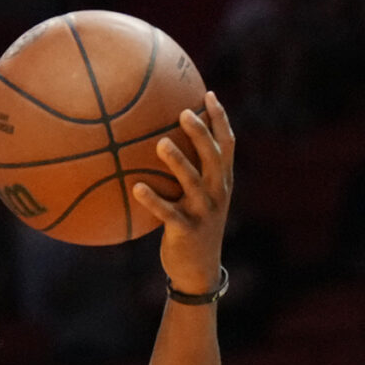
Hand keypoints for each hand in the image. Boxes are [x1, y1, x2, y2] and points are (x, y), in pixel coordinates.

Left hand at [137, 92, 235, 297]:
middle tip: (184, 112)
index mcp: (222, 182)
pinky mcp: (187, 231)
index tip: (208, 94)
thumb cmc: (192, 227)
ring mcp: (204, 212)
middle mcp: (217, 193)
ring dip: (178, 162)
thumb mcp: (198, 199)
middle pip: (214, 156)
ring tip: (161, 143)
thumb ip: (189, 172)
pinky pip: (168, 212)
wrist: (198, 271)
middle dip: (201, 133)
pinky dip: (153, 200)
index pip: (227, 144)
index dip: (220, 119)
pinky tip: (137, 187)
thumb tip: (160, 140)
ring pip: (193, 182)